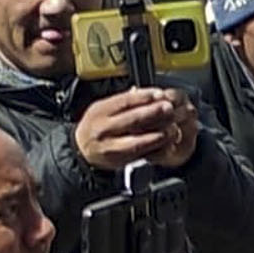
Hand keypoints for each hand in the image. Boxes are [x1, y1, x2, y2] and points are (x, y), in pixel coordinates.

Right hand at [73, 87, 193, 171]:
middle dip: (153, 113)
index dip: (144, 97)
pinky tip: (164, 144)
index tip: (159, 94)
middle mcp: (104, 128)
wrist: (81, 151)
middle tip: (169, 108)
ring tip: (172, 129)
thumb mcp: (102, 108)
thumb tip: (143, 92)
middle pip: (131, 120)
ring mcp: (111, 146)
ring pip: (137, 141)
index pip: (124, 101)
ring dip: (157, 135)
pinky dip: (153, 149)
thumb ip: (121, 101)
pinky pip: (139, 154)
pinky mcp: (118, 160)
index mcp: (100, 111)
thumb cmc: (95, 126)